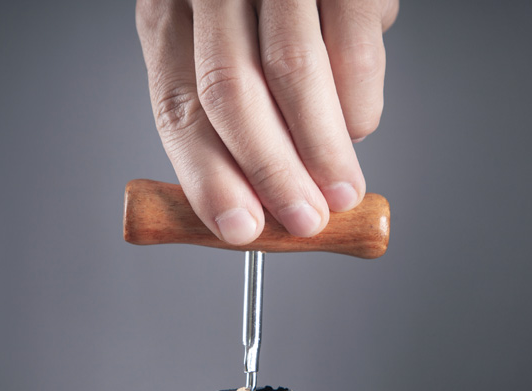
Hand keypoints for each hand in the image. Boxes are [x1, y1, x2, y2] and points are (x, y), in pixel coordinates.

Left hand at [135, 0, 398, 244]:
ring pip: (294, 74)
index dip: (208, 176)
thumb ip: (235, 114)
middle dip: (270, 173)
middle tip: (303, 220)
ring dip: (322, 151)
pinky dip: (359, 107)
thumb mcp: (230, 47)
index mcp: (173, 11)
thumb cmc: (272, 12)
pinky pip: (354, 53)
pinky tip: (356, 127)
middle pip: (229, 91)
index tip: (239, 228)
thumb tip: (256, 202)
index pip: (178, 103)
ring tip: (340, 192)